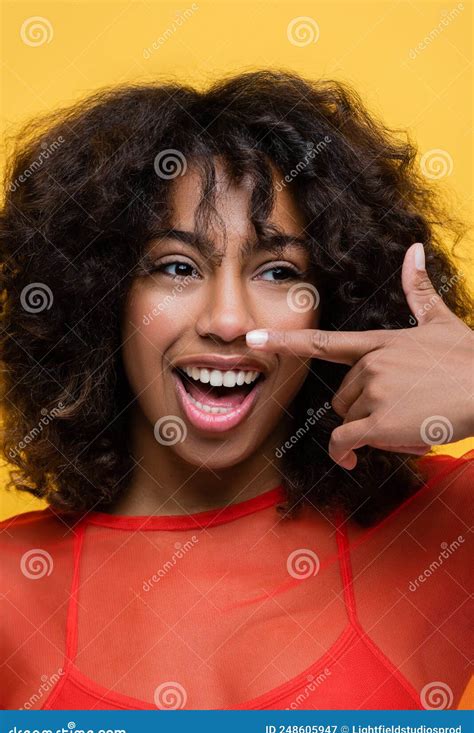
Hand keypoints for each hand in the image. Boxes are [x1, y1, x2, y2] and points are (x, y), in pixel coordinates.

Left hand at [246, 243, 473, 468]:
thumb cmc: (470, 360)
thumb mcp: (442, 322)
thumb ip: (419, 290)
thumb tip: (414, 249)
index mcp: (381, 342)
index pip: (324, 343)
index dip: (286, 341)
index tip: (252, 339)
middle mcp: (371, 364)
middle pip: (342, 398)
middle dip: (365, 410)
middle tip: (406, 409)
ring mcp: (375, 391)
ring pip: (351, 421)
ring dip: (374, 429)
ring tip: (413, 420)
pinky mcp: (380, 421)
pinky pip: (345, 442)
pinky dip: (344, 454)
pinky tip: (354, 460)